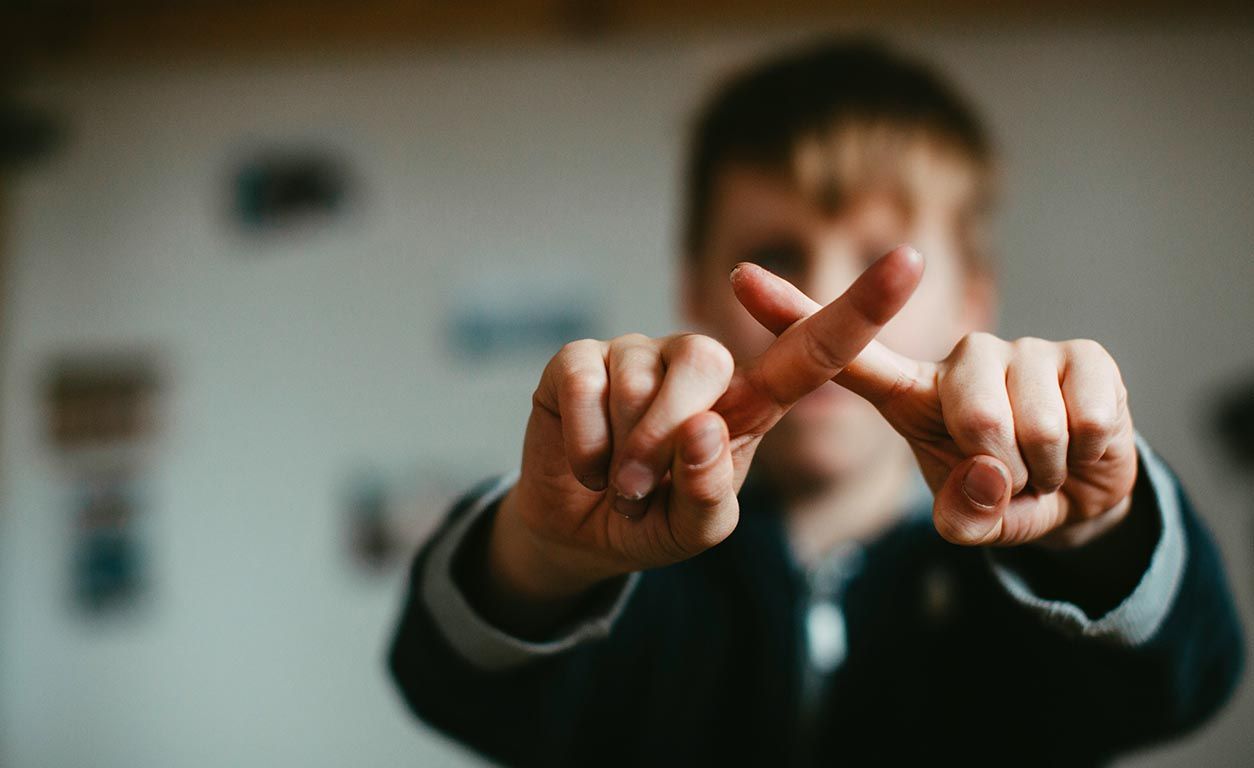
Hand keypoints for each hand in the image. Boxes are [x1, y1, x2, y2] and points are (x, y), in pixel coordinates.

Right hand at [489, 247, 924, 615]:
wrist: (577, 530)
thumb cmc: (652, 519)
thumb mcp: (695, 529)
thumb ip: (708, 493)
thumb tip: (702, 427)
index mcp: (749, 402)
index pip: (813, 351)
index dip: (861, 307)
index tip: (912, 261)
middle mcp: (700, 365)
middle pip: (707, 365)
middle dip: (667, 440)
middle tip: (641, 490)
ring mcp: (639, 352)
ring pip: (638, 382)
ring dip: (621, 452)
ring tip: (614, 480)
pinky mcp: (580, 356)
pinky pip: (584, 384)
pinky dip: (583, 442)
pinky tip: (584, 461)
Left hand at [734, 259, 1137, 548]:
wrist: (1084, 496)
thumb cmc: (1006, 497)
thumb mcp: (973, 519)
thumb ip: (965, 514)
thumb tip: (986, 478)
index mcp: (912, 392)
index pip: (846, 353)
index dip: (793, 314)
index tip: (738, 276)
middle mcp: (963, 357)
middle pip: (972, 413)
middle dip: (1001, 471)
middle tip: (1009, 480)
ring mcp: (1024, 349)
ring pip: (1032, 424)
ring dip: (1043, 470)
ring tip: (1040, 466)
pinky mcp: (1084, 354)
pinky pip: (1084, 421)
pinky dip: (1084, 457)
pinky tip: (1079, 446)